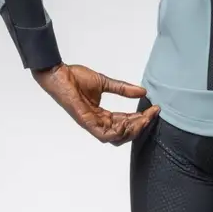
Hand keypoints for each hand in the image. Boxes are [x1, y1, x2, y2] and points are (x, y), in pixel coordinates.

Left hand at [31, 63, 159, 145]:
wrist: (59, 74)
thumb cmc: (75, 78)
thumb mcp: (105, 83)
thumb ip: (122, 89)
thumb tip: (142, 91)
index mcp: (101, 115)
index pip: (125, 122)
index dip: (140, 118)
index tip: (153, 110)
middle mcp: (98, 122)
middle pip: (123, 133)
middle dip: (139, 126)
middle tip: (152, 115)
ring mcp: (91, 123)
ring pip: (115, 137)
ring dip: (131, 130)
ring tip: (143, 119)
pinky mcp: (85, 121)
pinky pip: (103, 134)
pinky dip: (116, 132)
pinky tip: (127, 123)